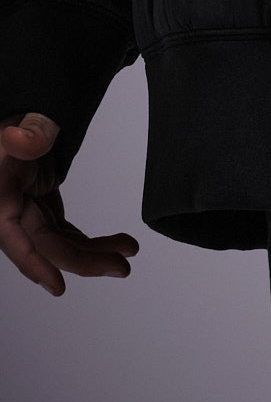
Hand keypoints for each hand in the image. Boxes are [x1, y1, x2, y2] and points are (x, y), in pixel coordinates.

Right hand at [0, 111, 138, 297]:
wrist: (28, 115)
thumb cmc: (23, 119)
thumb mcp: (24, 124)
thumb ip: (28, 134)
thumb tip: (23, 139)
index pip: (12, 235)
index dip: (33, 263)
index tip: (56, 286)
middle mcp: (9, 211)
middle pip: (45, 245)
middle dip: (84, 260)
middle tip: (122, 268)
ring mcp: (28, 213)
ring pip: (60, 244)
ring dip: (95, 254)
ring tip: (129, 254)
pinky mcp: (42, 212)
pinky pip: (66, 234)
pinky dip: (91, 243)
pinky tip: (117, 246)